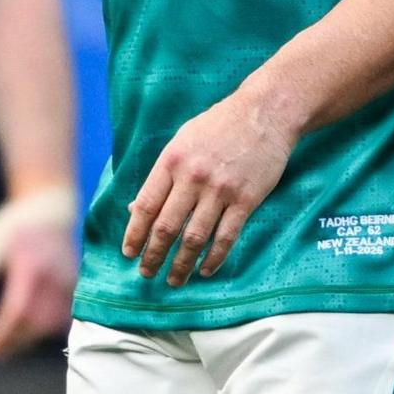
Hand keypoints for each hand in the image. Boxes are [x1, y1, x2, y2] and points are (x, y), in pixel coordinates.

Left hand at [0, 185, 77, 356]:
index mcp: (31, 265)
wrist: (52, 209)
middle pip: (37, 323)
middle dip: (15, 342)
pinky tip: (28, 333)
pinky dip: (46, 330)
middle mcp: (53, 278)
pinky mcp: (73, 287)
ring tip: (7, 347)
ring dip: (30, 339)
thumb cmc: (16, 225)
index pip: (18, 309)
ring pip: (53, 324)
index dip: (3, 333)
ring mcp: (67, 283)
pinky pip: (63, 317)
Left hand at [123, 93, 295, 286]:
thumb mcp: (182, 140)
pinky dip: (214, 258)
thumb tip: (135, 208)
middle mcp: (192, 177)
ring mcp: (220, 190)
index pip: (145, 205)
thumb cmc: (219, 125)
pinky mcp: (246, 199)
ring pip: (194, 237)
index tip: (128, 252)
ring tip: (174, 280)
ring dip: (181, 264)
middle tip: (147, 273)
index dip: (134, 233)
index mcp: (171, 160)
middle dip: (153, 255)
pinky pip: (226, 237)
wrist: (265, 113)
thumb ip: (161, 175)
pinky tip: (205, 270)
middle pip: (166, 227)